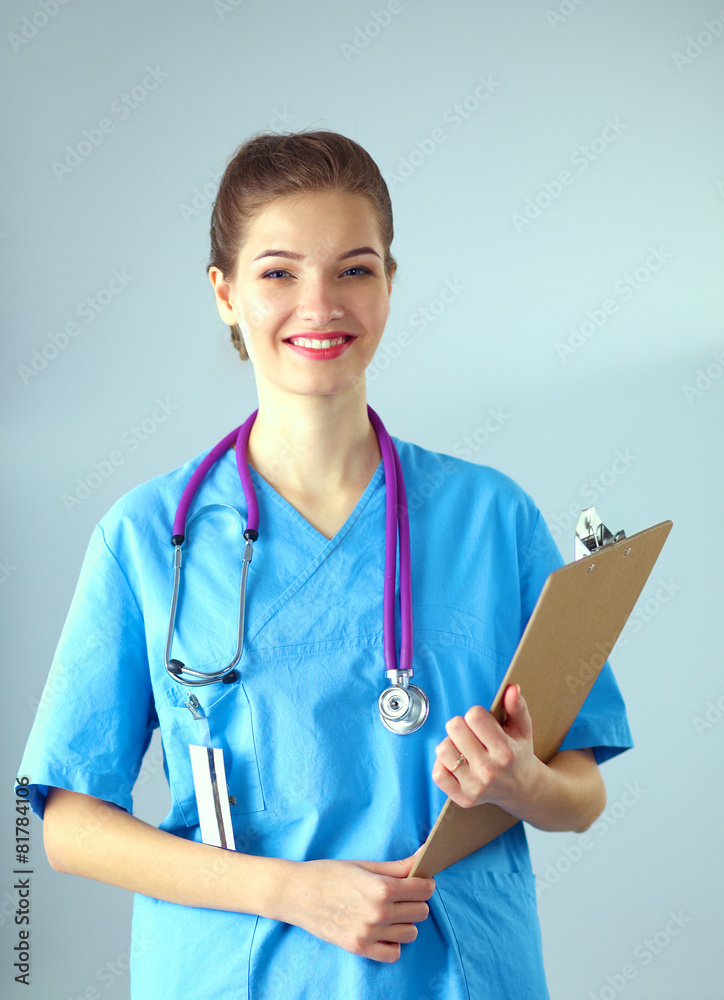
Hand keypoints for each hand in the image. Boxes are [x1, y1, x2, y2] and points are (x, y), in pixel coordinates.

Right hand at [282, 854, 435, 962]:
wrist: (296, 893)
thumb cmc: (329, 873)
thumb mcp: (364, 865)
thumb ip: (397, 866)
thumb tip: (423, 857)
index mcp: (381, 887)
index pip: (424, 890)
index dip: (425, 883)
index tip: (419, 881)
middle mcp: (378, 913)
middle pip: (421, 912)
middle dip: (415, 901)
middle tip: (401, 894)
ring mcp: (369, 934)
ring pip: (411, 933)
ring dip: (405, 922)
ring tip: (390, 912)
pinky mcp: (359, 948)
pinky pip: (393, 953)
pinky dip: (392, 942)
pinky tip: (382, 930)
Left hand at [432, 684, 541, 813]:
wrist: (523, 790)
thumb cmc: (519, 755)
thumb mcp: (522, 729)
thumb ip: (517, 707)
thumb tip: (512, 688)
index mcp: (505, 752)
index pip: (474, 716)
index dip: (476, 714)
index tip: (482, 722)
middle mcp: (489, 771)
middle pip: (455, 728)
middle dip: (461, 726)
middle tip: (471, 734)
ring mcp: (475, 786)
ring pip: (443, 749)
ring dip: (450, 744)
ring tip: (463, 748)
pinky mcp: (463, 798)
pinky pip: (438, 774)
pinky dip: (442, 764)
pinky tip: (456, 762)